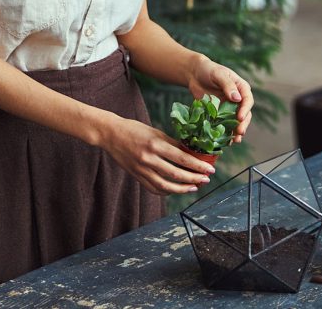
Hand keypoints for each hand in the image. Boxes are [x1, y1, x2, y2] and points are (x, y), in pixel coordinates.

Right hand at [101, 115, 215, 194]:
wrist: (111, 134)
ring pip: (165, 185)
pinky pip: (153, 188)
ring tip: (194, 187)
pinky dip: (166, 191)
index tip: (210, 169)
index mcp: (155, 144)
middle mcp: (148, 158)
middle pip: (176, 174)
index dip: (197, 165)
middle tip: (206, 179)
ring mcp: (141, 169)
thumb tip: (191, 152)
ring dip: (182, 188)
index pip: (181, 158)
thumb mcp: (156, 132)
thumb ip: (172, 143)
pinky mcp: (136, 175)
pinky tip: (176, 189)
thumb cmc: (135, 129)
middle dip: (193, 178)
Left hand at [188, 56, 252, 143]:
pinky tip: (225, 140)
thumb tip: (237, 98)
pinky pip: (224, 124)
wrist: (194, 74)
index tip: (240, 117)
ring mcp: (228, 108)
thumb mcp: (218, 74)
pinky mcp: (219, 114)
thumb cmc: (208, 70)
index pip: (247, 100)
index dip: (245, 110)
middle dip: (243, 124)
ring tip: (235, 140)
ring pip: (236, 122)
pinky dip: (225, 132)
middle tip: (239, 132)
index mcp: (241, 88)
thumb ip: (228, 85)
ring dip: (236, 131)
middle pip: (245, 114)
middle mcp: (237, 99)